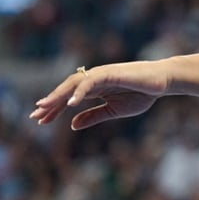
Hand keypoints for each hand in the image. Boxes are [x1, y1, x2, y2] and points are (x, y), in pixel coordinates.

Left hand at [30, 61, 168, 129]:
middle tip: (36, 115)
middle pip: (66, 89)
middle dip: (51, 102)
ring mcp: (101, 74)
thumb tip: (72, 125)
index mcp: (94, 88)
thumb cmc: (142, 94)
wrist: (162, 82)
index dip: (54, 109)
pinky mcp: (110, 73)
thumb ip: (93, 116)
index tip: (41, 121)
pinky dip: (79, 92)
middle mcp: (94, 79)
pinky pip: (90, 82)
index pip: (69, 98)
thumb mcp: (114, 111)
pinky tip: (71, 104)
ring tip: (45, 107)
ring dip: (58, 95)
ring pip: (73, 83)